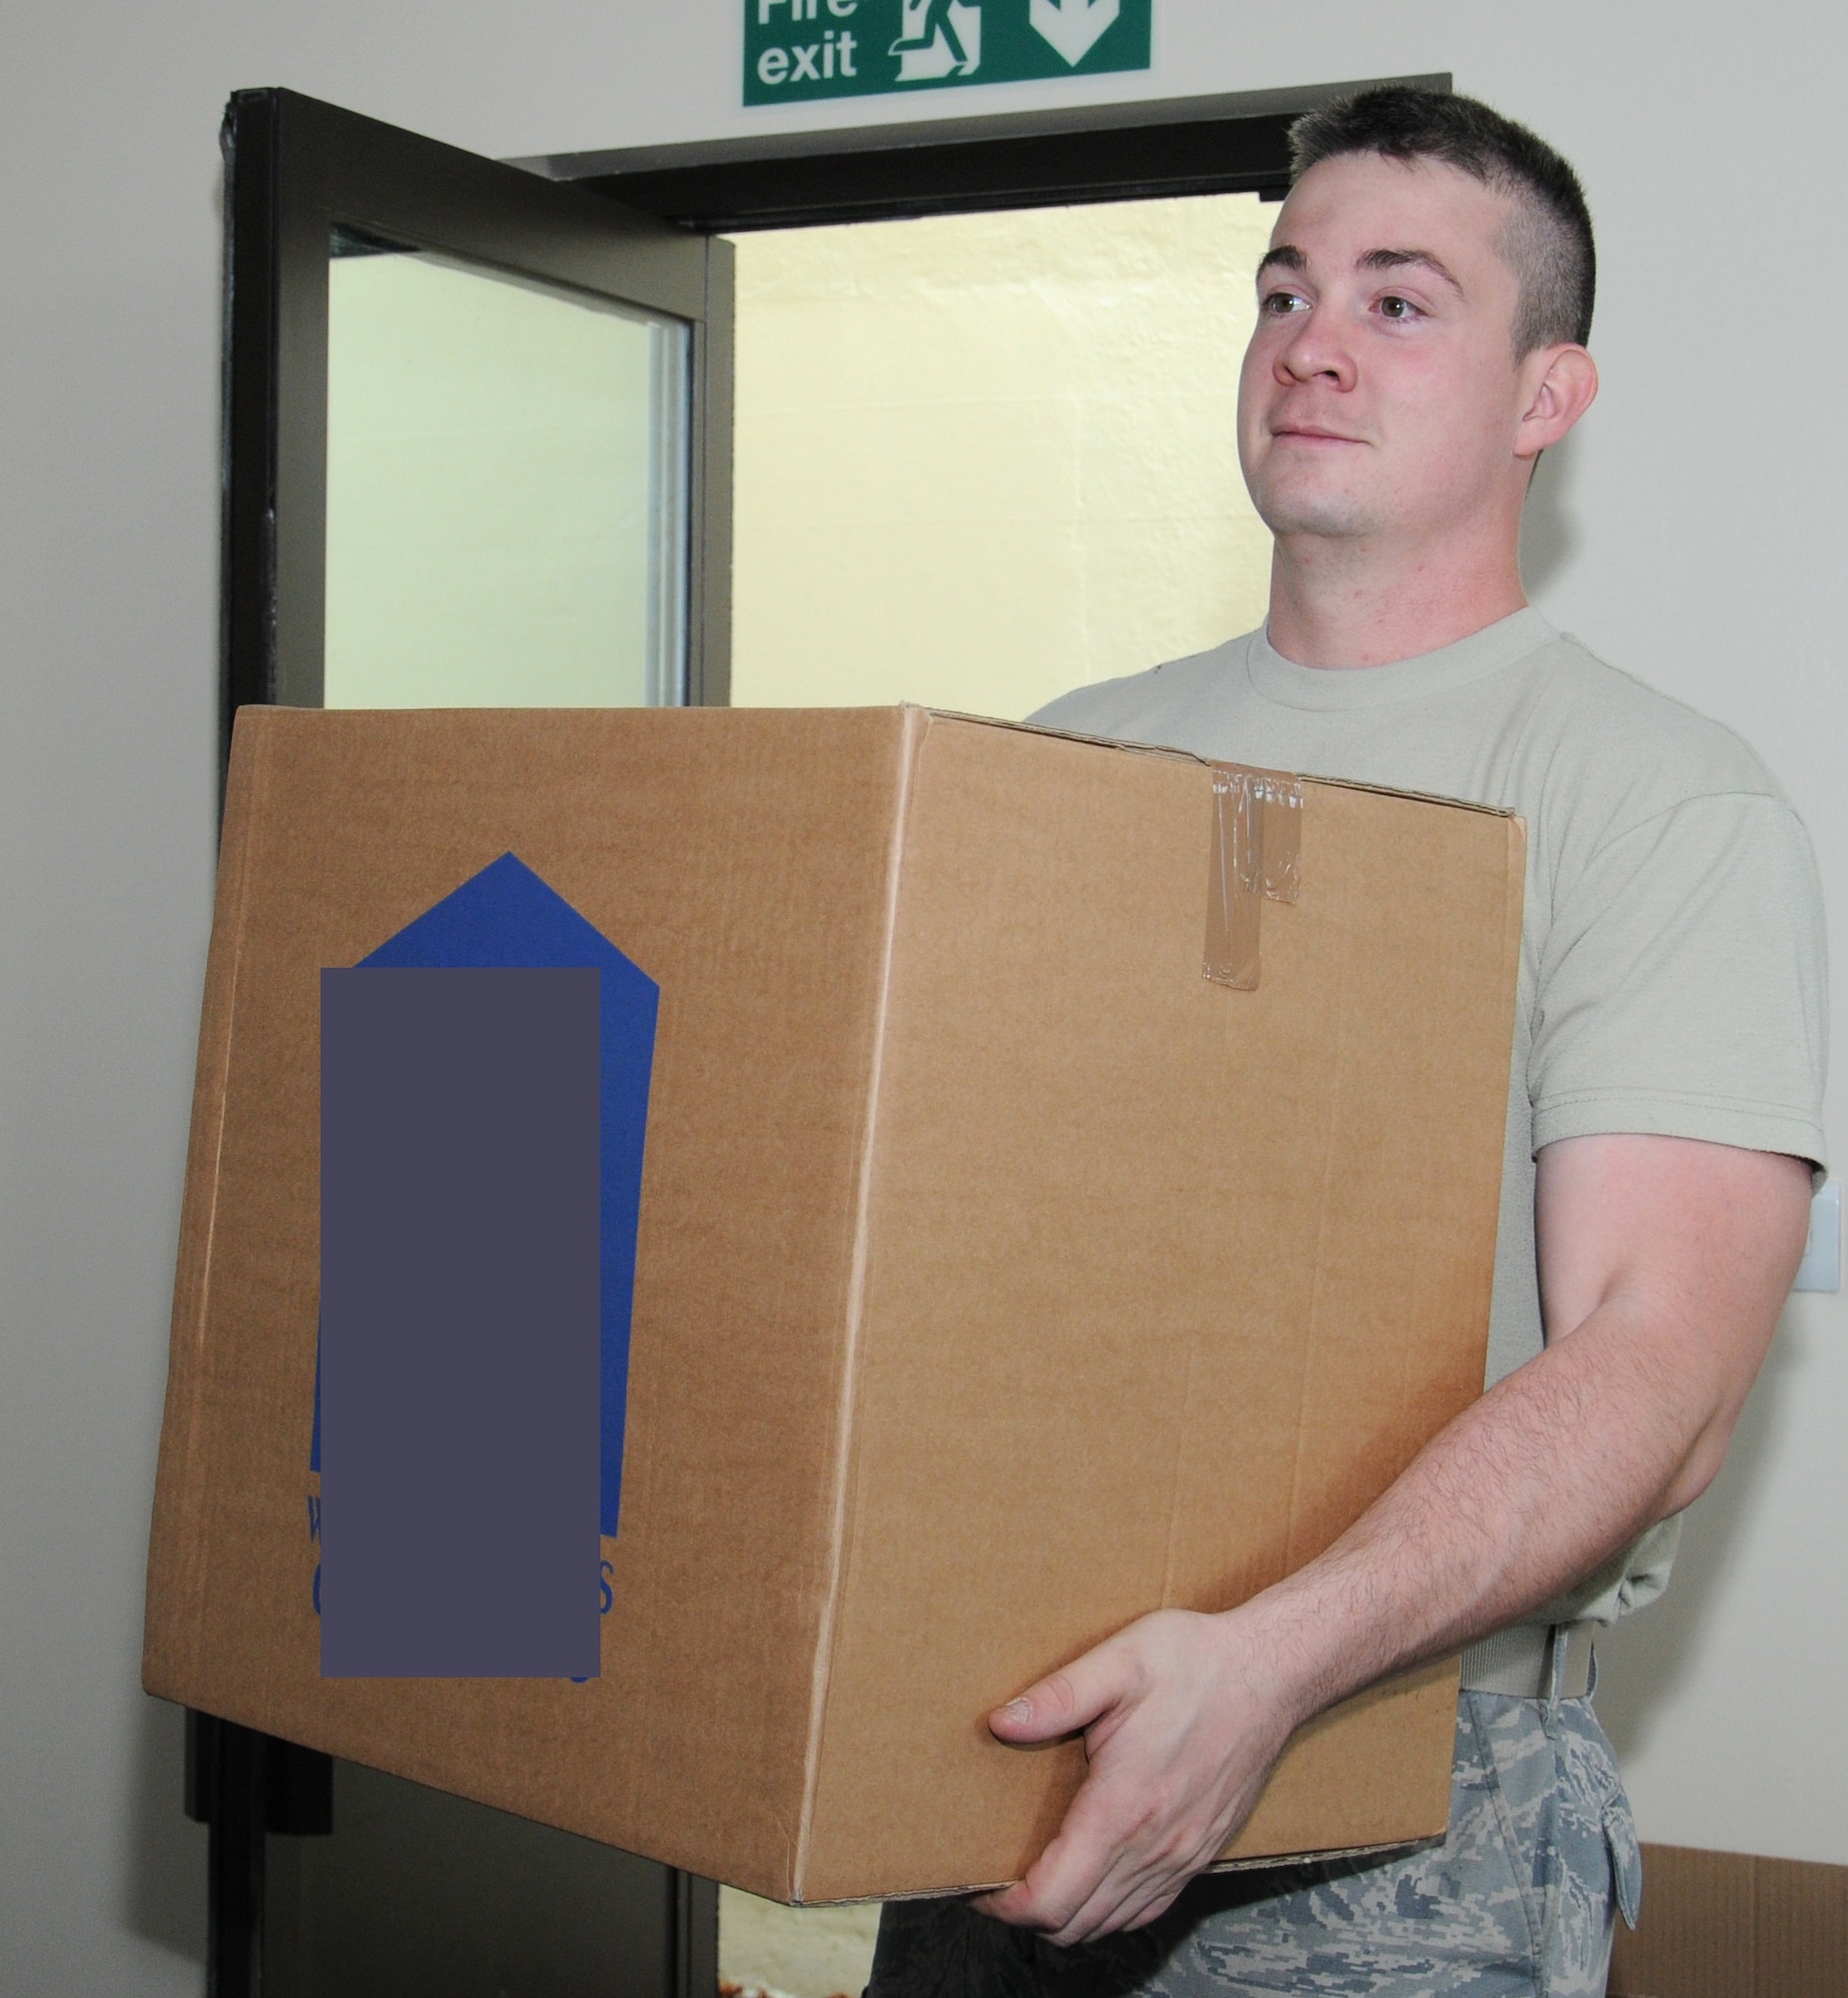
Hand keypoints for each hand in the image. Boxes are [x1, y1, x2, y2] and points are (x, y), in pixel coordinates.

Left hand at [972, 1606, 1307, 1945]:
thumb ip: (1056, 1697)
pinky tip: (1093, 1880)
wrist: (1269, 1674)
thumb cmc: (1193, 1663)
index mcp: (1123, 1806)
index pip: (1053, 1898)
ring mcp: (1183, 1857)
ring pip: (1110, 1923)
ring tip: (1036, 1879)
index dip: (1005, 1905)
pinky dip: (1110, 1911)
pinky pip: (1147, 1910)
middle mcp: (1154, 1846)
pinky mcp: (1202, 1853)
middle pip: (1075, 1923)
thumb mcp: (1118, 1661)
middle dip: (1027, 1914)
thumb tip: (1000, 1723)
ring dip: (1067, 1915)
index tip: (978, 1886)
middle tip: (996, 1880)